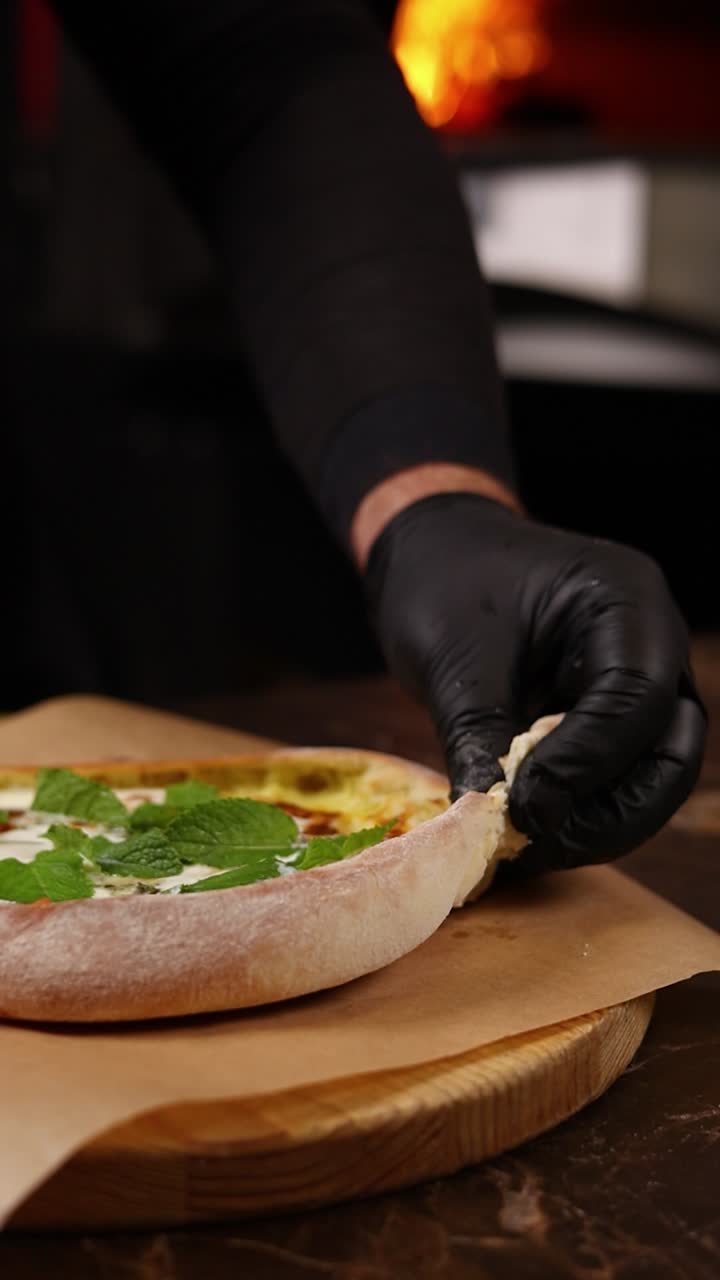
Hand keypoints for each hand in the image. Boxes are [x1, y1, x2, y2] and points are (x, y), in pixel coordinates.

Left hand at [363, 493, 705, 870]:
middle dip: (609, 811)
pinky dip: (576, 811)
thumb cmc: (442, 580)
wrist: (431, 554)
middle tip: (534, 842)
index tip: (527, 806)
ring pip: (650, 776)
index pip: (638, 696)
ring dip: (595, 823)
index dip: (588, 762)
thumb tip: (490, 823)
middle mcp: (652, 643)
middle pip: (669, 751)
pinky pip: (614, 776)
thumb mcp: (454, 658)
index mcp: (626, 600)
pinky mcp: (608, 716)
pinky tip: (524, 835)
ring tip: (523, 848)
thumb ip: (479, 737)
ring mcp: (639, 682)